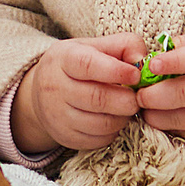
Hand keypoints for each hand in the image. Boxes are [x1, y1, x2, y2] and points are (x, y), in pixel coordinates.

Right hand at [12, 34, 146, 153]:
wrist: (41, 93)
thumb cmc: (77, 66)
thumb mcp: (95, 46)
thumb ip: (124, 45)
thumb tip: (143, 62)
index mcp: (64, 58)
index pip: (87, 65)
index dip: (116, 71)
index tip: (136, 75)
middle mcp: (55, 87)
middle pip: (96, 98)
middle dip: (126, 100)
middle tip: (137, 97)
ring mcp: (58, 115)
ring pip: (101, 124)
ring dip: (122, 117)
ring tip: (126, 107)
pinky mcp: (66, 137)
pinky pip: (99, 140)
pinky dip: (114, 131)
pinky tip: (113, 118)